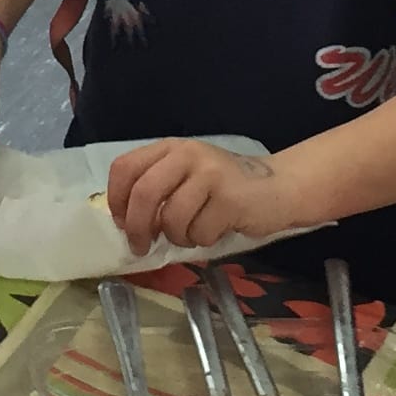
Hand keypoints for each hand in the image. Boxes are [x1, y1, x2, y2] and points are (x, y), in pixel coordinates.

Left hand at [105, 140, 296, 252]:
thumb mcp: (187, 177)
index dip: (117, 199)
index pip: (126, 167)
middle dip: (137, 228)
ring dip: (178, 237)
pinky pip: (200, 233)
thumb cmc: (225, 188)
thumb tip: (126, 223)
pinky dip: (203, 240)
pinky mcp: (230, 198)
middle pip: (144, 193)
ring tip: (193, 233)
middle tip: (141, 247)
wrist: (279, 187)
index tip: (121, 223)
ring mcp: (211, 174)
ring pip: (172, 219)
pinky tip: (218, 229)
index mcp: (172, 148)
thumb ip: (159, 189)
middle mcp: (189, 154)